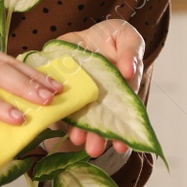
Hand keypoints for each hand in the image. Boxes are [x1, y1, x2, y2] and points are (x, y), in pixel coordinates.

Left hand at [46, 18, 143, 158]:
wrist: (82, 38)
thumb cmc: (110, 39)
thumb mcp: (126, 38)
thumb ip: (131, 51)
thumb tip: (129, 70)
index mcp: (121, 92)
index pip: (123, 114)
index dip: (122, 132)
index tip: (120, 144)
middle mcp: (101, 101)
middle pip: (101, 121)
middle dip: (98, 136)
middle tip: (93, 149)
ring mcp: (81, 98)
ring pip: (81, 117)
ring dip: (79, 131)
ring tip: (77, 140)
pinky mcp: (60, 92)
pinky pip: (58, 105)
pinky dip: (56, 115)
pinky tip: (55, 124)